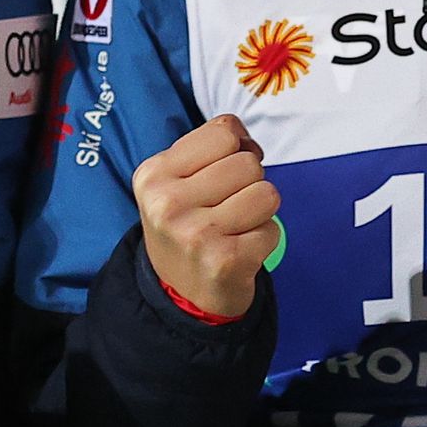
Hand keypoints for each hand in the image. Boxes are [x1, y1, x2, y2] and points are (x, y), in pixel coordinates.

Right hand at [133, 114, 281, 319]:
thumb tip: (248, 140)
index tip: (225, 172)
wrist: (181, 294)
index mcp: (154, 174)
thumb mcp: (177, 179)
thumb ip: (210, 148)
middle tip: (226, 208)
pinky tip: (239, 250)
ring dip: (259, 211)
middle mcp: (168, 203)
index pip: (224, 132)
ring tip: (234, 227)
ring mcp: (195, 233)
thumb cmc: (188, 225)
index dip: (237, 148)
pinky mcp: (224, 260)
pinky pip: (273, 228)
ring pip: (266, 193)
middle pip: (248, 162)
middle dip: (248, 183)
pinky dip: (263, 239)